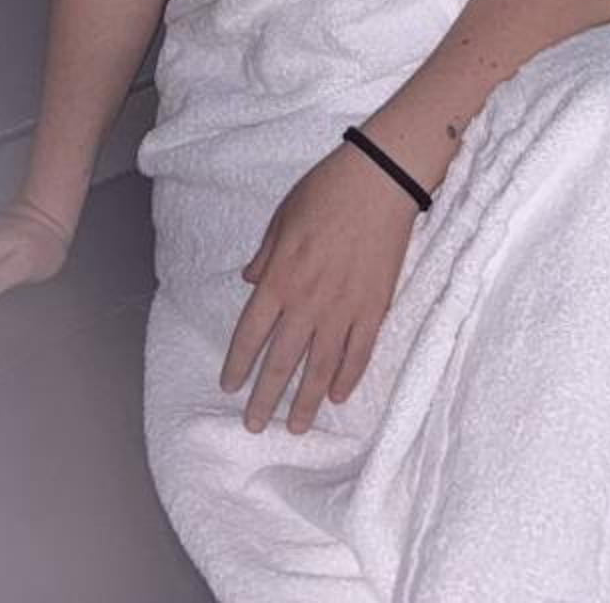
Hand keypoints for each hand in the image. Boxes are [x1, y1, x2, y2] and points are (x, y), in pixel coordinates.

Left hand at [221, 143, 421, 436]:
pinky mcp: (375, 308)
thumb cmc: (326, 191)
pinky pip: (359, 353)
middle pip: (282, 361)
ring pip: (321, 367)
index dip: (239, 364)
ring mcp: (344, 309)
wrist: (379, 181)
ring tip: (295, 427)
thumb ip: (265, 256)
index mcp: (280, 278)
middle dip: (266, 397)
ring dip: (306, 401)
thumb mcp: (281, 218)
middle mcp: (308, 301)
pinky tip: (338, 396)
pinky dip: (348, 377)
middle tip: (254, 425)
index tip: (230, 387)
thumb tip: (249, 281)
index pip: (251, 333)